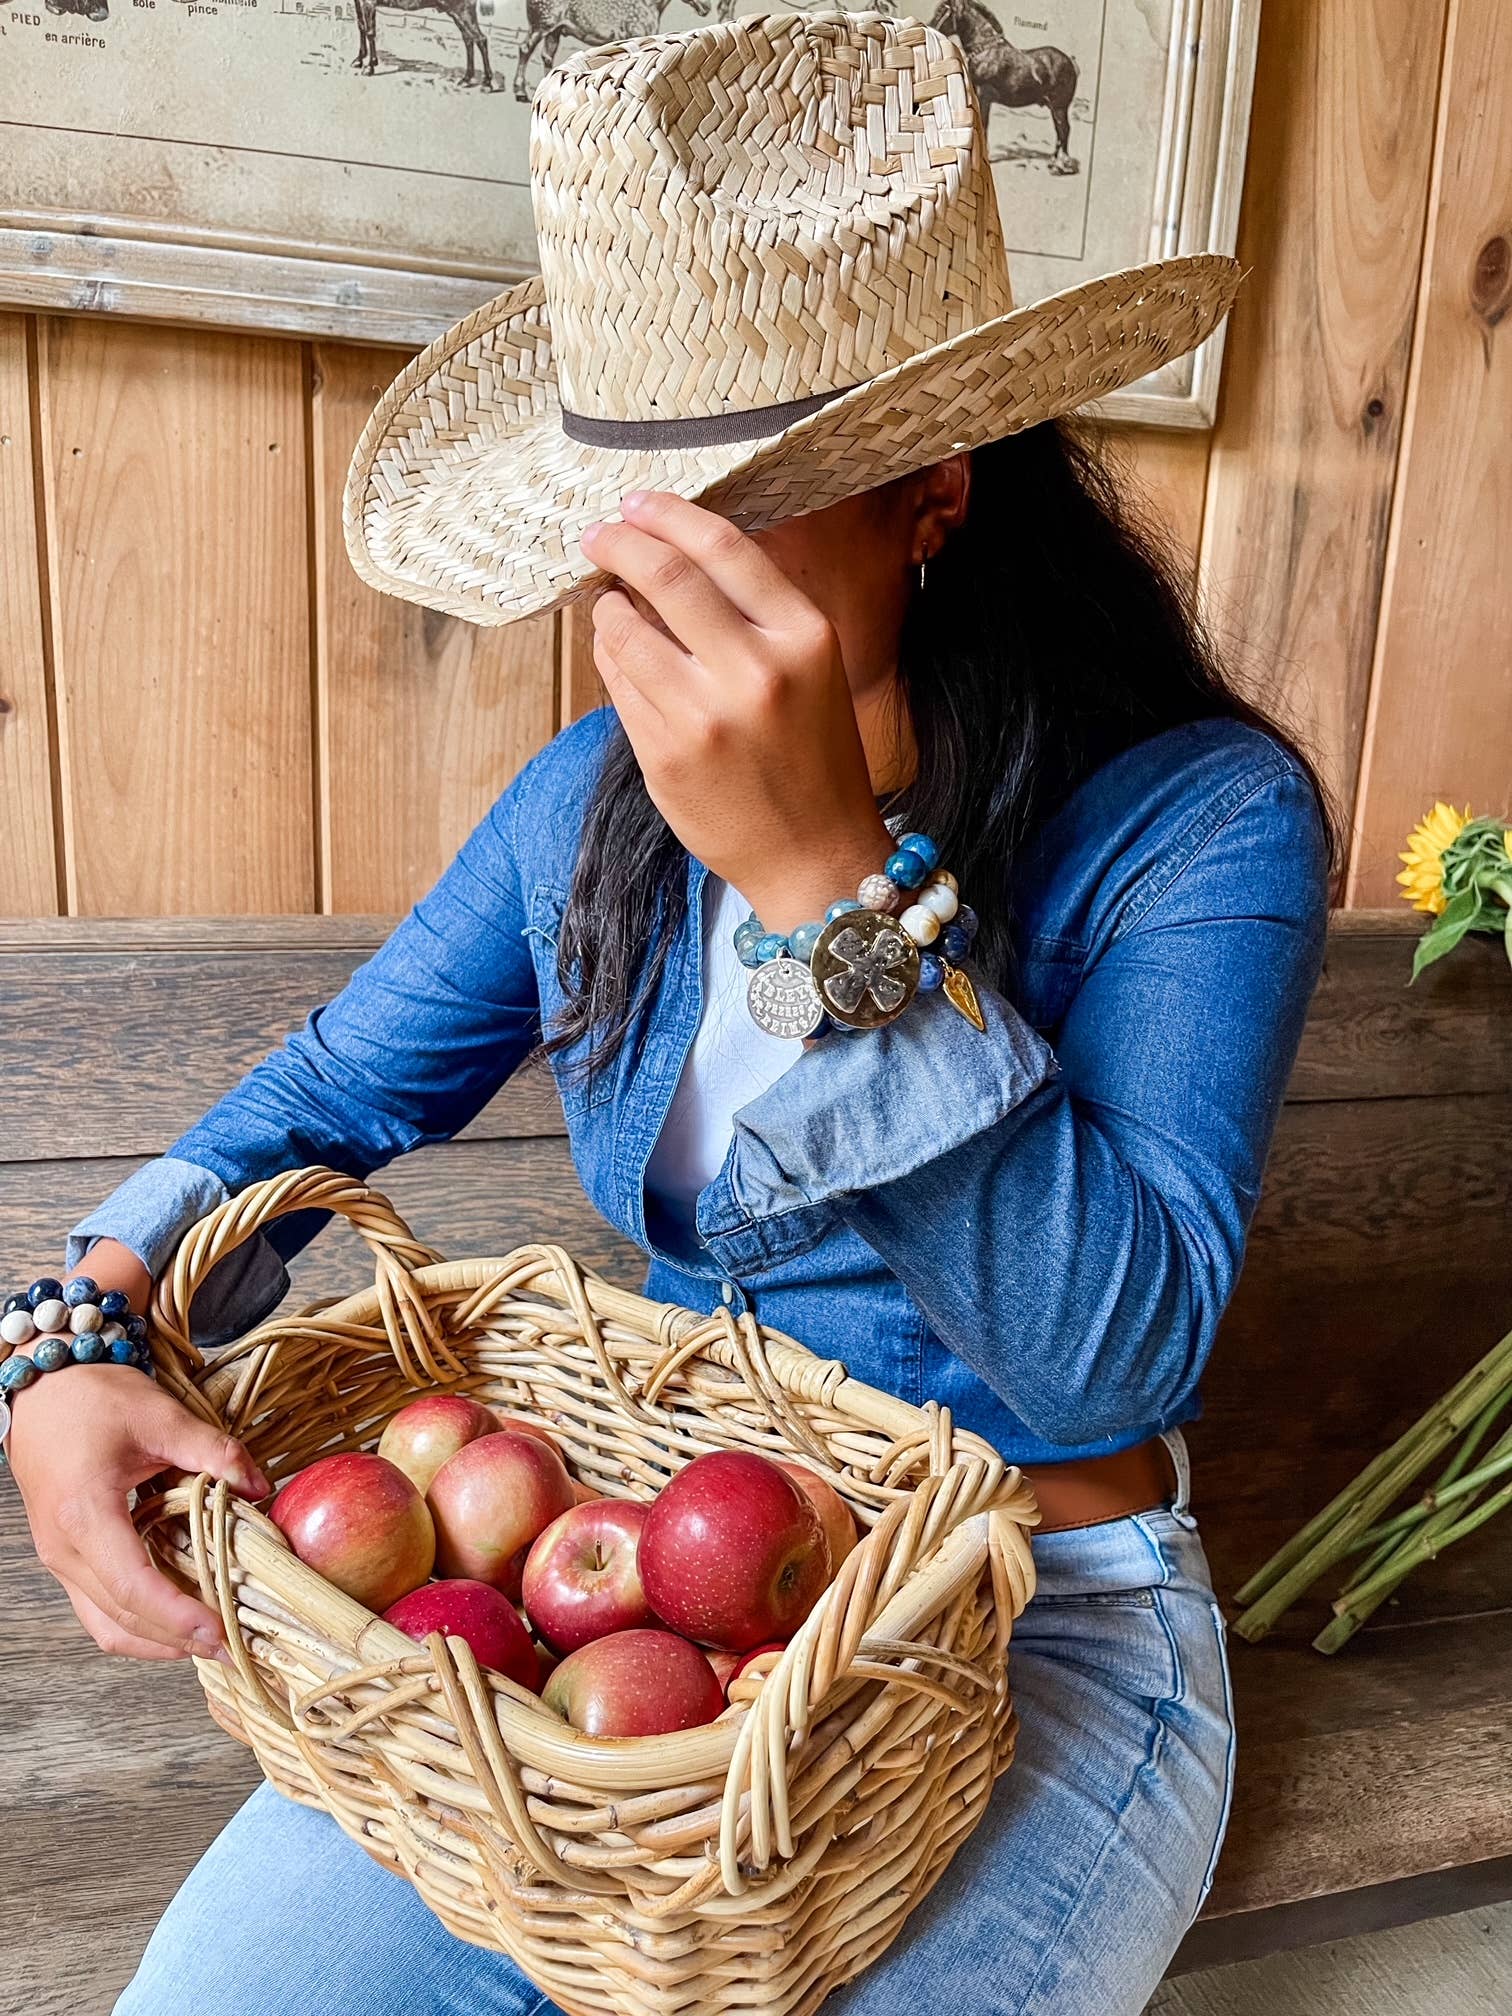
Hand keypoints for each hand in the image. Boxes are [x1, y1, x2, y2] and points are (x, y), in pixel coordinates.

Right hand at [9, 1363, 268, 1660]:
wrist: (42, 1389)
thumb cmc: (93, 1398)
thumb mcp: (162, 1416)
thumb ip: (215, 1453)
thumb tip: (260, 1487)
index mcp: (84, 1514)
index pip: (133, 1586)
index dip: (178, 1615)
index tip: (220, 1630)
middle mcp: (64, 1548)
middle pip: (121, 1617)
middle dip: (177, 1639)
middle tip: (233, 1645)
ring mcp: (60, 1558)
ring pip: (105, 1624)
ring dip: (157, 1641)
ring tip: (210, 1640)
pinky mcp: (66, 1556)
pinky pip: (99, 1607)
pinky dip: (138, 1622)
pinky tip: (178, 1618)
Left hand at [580, 491, 892, 932]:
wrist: (815, 856)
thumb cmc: (814, 756)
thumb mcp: (813, 668)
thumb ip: (756, 612)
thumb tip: (672, 551)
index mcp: (804, 636)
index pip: (721, 546)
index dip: (668, 513)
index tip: (636, 504)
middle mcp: (756, 670)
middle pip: (663, 574)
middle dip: (618, 543)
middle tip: (598, 535)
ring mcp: (706, 716)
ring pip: (625, 629)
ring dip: (608, 606)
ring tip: (611, 605)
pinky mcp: (666, 755)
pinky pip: (618, 684)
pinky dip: (610, 658)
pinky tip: (620, 656)